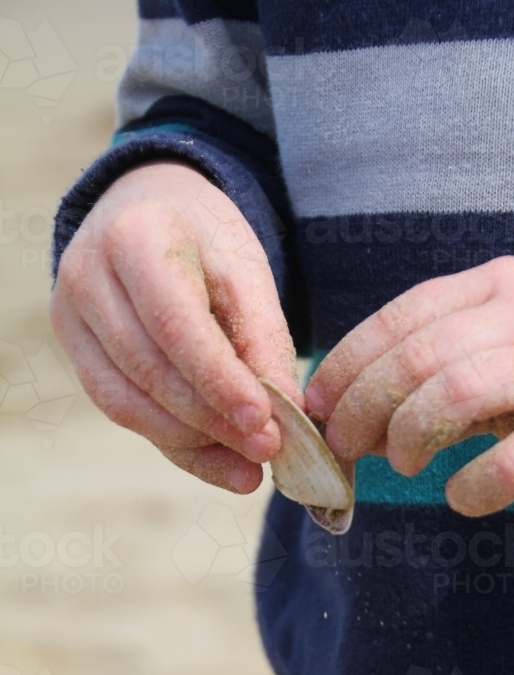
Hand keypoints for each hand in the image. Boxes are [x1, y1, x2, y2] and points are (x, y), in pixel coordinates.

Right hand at [51, 161, 300, 492]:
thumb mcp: (246, 272)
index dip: (218, 381)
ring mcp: (69, 315)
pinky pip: (119, 410)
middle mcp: (88, 275)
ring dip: (192, 442)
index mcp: (137, 237)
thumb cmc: (205, 241)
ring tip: (247, 464)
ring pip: (126, 401)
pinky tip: (216, 458)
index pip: (175, 325)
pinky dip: (171, 442)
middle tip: (266, 450)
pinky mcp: (72, 349)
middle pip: (148, 369)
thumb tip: (283, 415)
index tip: (263, 422)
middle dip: (211, 420)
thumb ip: (264, 339)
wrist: (149, 211)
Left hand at [305, 256, 513, 515]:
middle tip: (344, 448)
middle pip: (418, 355)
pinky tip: (462, 499)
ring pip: (458, 391)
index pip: (399, 317)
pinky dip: (476, 486)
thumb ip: (434, 373)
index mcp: (496, 284)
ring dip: (410, 436)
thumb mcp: (502, 348)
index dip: (345, 365)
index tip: (314, 408)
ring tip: (401, 467)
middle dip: (362, 407)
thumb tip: (354, 421)